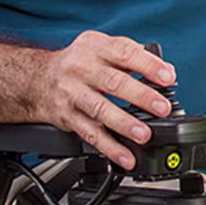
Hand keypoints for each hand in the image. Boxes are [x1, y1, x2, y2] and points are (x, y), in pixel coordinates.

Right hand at [33, 33, 177, 169]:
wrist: (37, 79)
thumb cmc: (79, 63)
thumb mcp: (101, 49)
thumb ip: (132, 56)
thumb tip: (166, 71)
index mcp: (95, 47)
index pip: (125, 53)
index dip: (148, 65)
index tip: (168, 78)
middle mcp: (81, 68)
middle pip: (114, 82)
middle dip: (141, 96)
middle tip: (162, 108)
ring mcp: (72, 93)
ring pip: (100, 109)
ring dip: (124, 124)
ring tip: (143, 134)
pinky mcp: (67, 116)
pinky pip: (90, 134)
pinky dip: (109, 147)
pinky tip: (125, 157)